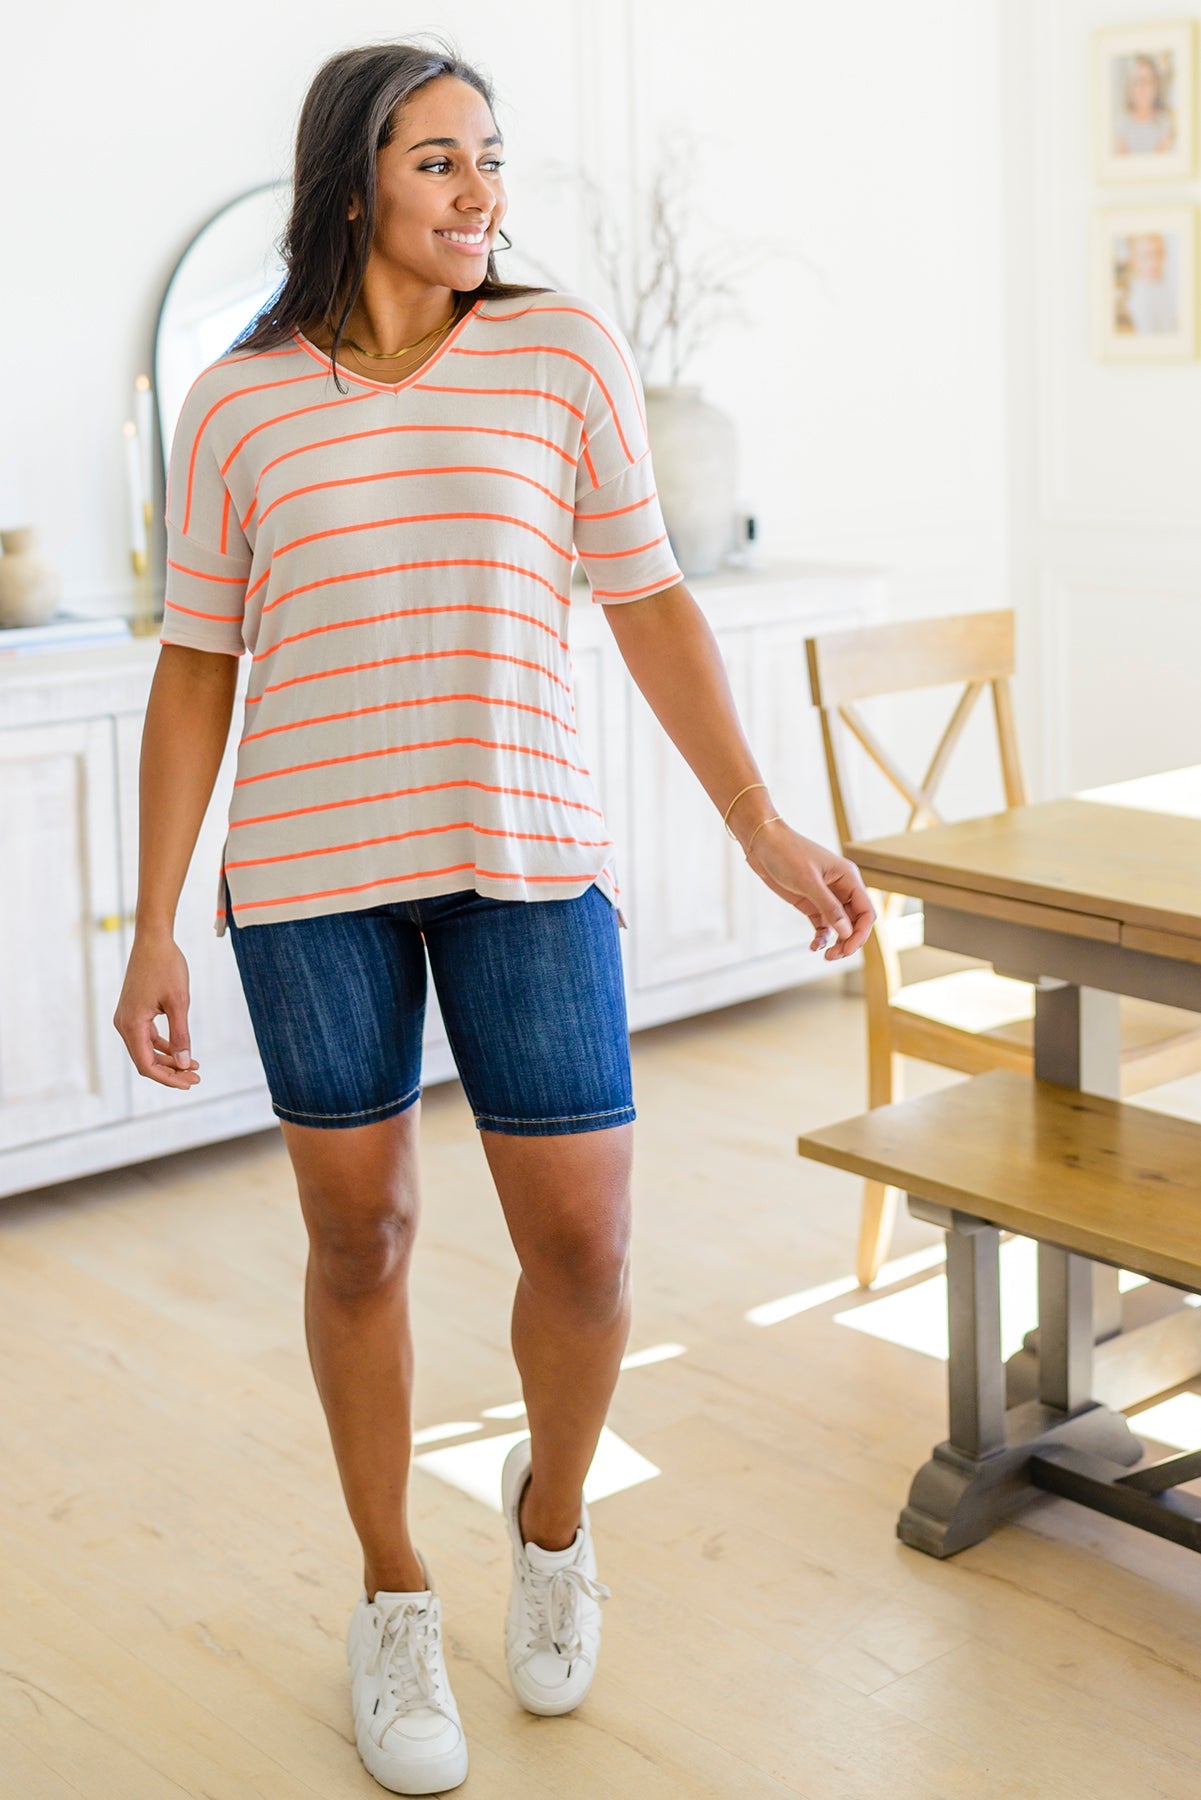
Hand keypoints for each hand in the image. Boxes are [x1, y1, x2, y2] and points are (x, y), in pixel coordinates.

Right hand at [112, 932, 200, 1088]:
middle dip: (171, 1072)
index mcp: (131, 1024)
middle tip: (196, 1078)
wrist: (153, 940)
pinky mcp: (133, 1011)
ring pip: (147, 1050)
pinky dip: (164, 1046)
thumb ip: (181, 1035)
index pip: (147, 1064)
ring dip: (169, 1060)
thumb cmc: (166, 967)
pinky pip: (147, 1036)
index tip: (190, 1082)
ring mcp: (127, 1017)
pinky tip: (183, 1050)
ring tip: (194, 1066)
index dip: (168, 1078)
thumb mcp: (179, 1003)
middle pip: (146, 1060)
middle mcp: (124, 1024)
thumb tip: (184, 1064)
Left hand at [742, 820, 875, 958]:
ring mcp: (826, 896)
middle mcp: (841, 888)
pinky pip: (823, 925)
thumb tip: (847, 933)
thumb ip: (829, 907)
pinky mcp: (810, 902)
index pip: (866, 912)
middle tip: (835, 956)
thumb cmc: (787, 854)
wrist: (762, 843)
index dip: (861, 933)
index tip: (848, 948)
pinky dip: (821, 937)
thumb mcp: (808, 881)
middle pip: (855, 922)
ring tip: (827, 956)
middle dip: (849, 941)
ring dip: (837, 942)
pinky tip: (814, 946)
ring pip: (840, 926)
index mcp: (848, 878)